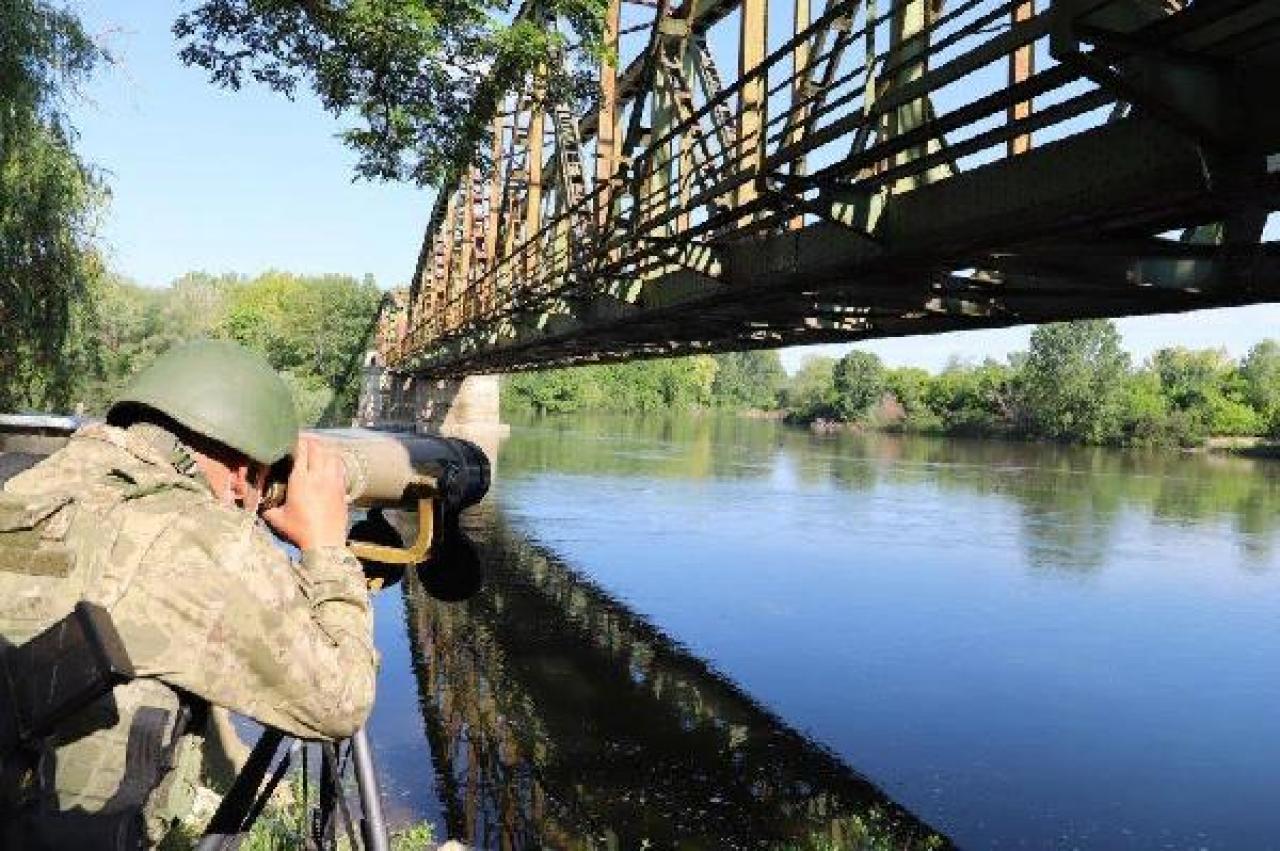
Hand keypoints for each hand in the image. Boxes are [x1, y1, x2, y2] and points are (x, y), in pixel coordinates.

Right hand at [262, 436, 348, 550]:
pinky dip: (333, 458)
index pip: (301, 451)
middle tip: (302, 440)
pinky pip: (340, 465)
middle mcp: (319, 476)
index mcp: (301, 481)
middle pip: (317, 447)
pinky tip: (328, 460)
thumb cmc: (300, 531)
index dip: (296, 441)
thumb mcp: (277, 519)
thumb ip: (266, 506)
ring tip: (315, 448)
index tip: (290, 439)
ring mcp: (333, 480)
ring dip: (322, 448)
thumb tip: (256, 499)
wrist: (326, 543)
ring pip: (331, 453)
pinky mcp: (342, 487)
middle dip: (309, 441)